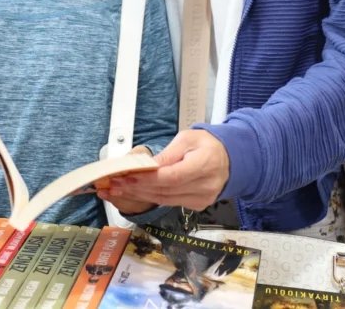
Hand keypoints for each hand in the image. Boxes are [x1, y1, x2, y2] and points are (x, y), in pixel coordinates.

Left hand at [105, 130, 229, 211]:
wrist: (231, 160)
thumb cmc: (208, 145)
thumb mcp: (188, 139)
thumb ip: (168, 153)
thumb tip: (146, 165)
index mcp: (205, 164)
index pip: (171, 176)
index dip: (147, 179)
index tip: (127, 175)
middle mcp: (205, 186)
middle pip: (165, 191)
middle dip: (136, 187)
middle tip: (113, 183)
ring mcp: (202, 199)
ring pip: (165, 199)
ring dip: (139, 194)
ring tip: (117, 189)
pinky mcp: (197, 205)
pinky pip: (170, 202)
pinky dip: (151, 197)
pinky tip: (135, 192)